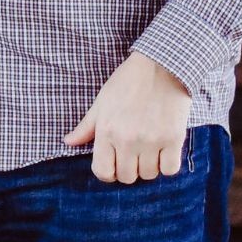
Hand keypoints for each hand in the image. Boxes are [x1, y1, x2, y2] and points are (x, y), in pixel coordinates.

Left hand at [63, 51, 192, 183]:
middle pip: (127, 177)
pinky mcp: (173, 138)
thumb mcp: (102, 102)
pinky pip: (170, 169)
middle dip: (128, 169)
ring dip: (149, 167)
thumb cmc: (128, 81)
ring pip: (149, 175)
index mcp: (107, 131)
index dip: (108, 172)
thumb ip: (86, 127)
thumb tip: (68, 142)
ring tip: (149, 149)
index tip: (115, 164)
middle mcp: (127, 139)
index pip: (103, 172)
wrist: (161, 65)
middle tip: (133, 154)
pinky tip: (164, 150)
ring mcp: (151, 140)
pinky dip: (167, 164)